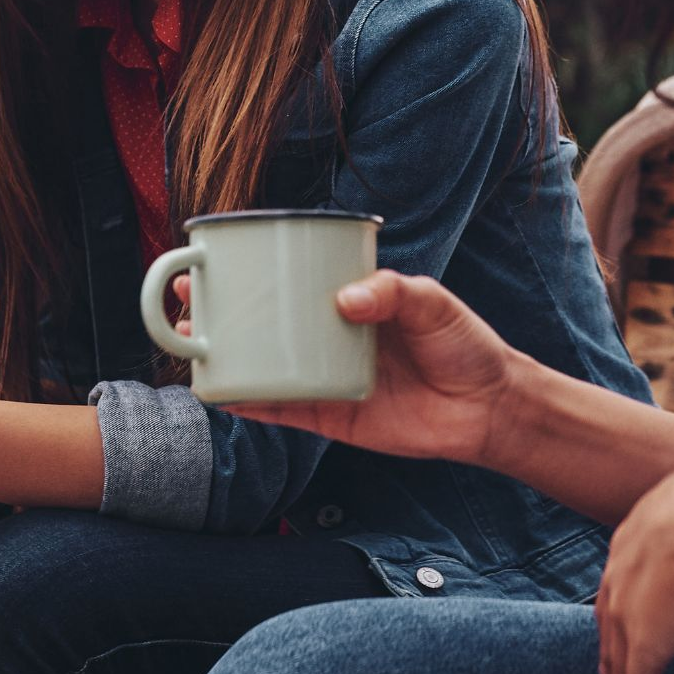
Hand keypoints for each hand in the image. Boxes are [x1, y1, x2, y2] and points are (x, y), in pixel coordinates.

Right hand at [175, 270, 517, 464]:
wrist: (488, 408)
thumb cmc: (464, 345)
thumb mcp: (432, 303)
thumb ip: (392, 292)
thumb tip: (343, 301)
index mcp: (349, 300)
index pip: (292, 279)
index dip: (250, 268)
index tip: (212, 256)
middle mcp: (329, 336)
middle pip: (263, 321)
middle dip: (219, 310)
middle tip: (186, 299)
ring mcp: (325, 376)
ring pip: (262, 365)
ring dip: (221, 355)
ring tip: (187, 341)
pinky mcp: (330, 416)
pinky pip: (280, 410)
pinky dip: (247, 402)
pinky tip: (216, 393)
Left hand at [596, 457, 673, 673]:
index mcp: (633, 536)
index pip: (618, 576)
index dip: (620, 600)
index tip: (620, 618)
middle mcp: (620, 573)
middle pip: (608, 616)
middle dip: (612, 644)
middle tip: (612, 672)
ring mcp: (626, 611)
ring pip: (619, 654)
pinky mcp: (643, 646)